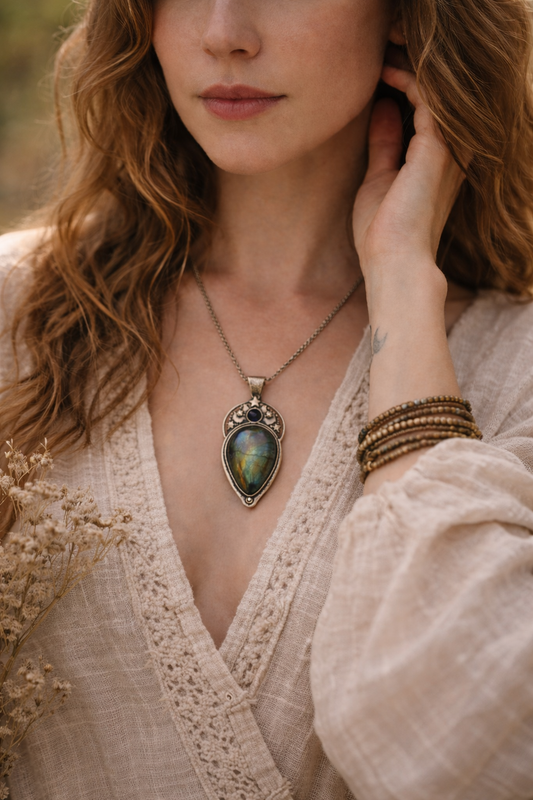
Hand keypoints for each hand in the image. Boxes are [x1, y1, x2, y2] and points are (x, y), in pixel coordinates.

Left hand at [352, 63, 465, 296]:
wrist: (392, 262)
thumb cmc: (382, 232)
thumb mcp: (378, 178)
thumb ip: (384, 144)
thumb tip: (382, 108)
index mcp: (437, 161)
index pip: (426, 110)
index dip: (404, 84)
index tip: (376, 71)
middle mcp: (450, 151)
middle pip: (435, 96)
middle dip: (409, 69)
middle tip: (380, 54)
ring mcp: (448, 147)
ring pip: (434, 90)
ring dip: (408, 66)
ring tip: (381, 54)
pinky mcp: (437, 145)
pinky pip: (427, 95)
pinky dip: (406, 77)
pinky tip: (384, 70)